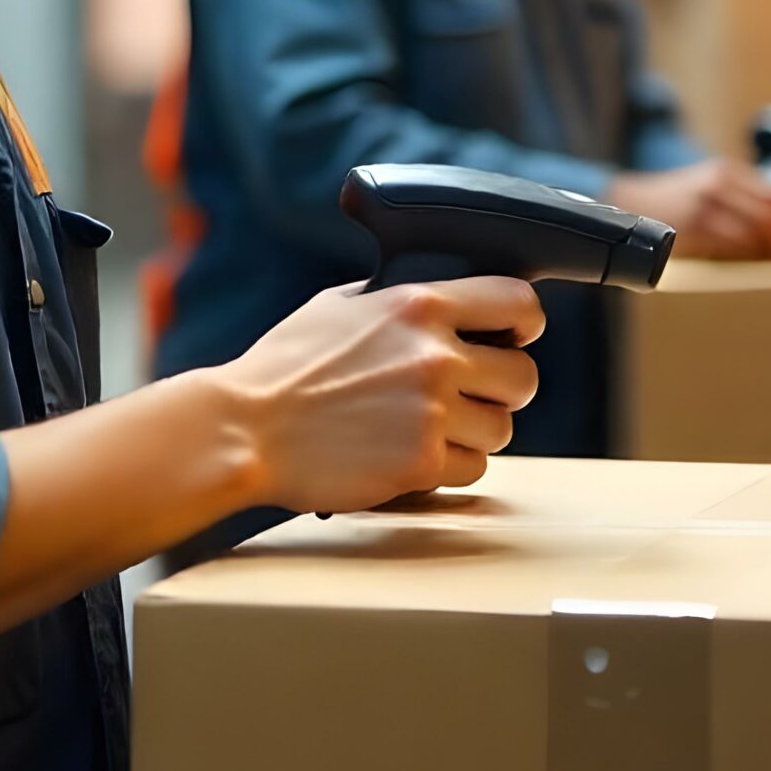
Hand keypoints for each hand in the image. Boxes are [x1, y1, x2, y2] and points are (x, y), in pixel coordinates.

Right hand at [223, 276, 543, 515]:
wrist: (246, 428)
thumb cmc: (284, 366)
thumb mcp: (341, 306)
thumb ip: (399, 301)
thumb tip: (445, 303)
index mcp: (418, 304)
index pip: (518, 302)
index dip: (525, 324)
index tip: (515, 338)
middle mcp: (434, 356)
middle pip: (524, 377)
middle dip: (503, 388)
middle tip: (473, 395)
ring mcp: (432, 413)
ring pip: (501, 428)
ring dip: (474, 432)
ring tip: (430, 429)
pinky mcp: (421, 464)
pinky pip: (473, 468)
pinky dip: (449, 467)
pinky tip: (413, 455)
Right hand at [606, 159, 770, 260]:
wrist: (629, 203)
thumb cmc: (677, 201)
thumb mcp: (710, 185)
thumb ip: (743, 198)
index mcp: (727, 172)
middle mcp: (718, 184)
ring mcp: (703, 206)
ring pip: (756, 232)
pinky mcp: (691, 229)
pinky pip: (732, 247)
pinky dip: (746, 258)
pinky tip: (749, 265)